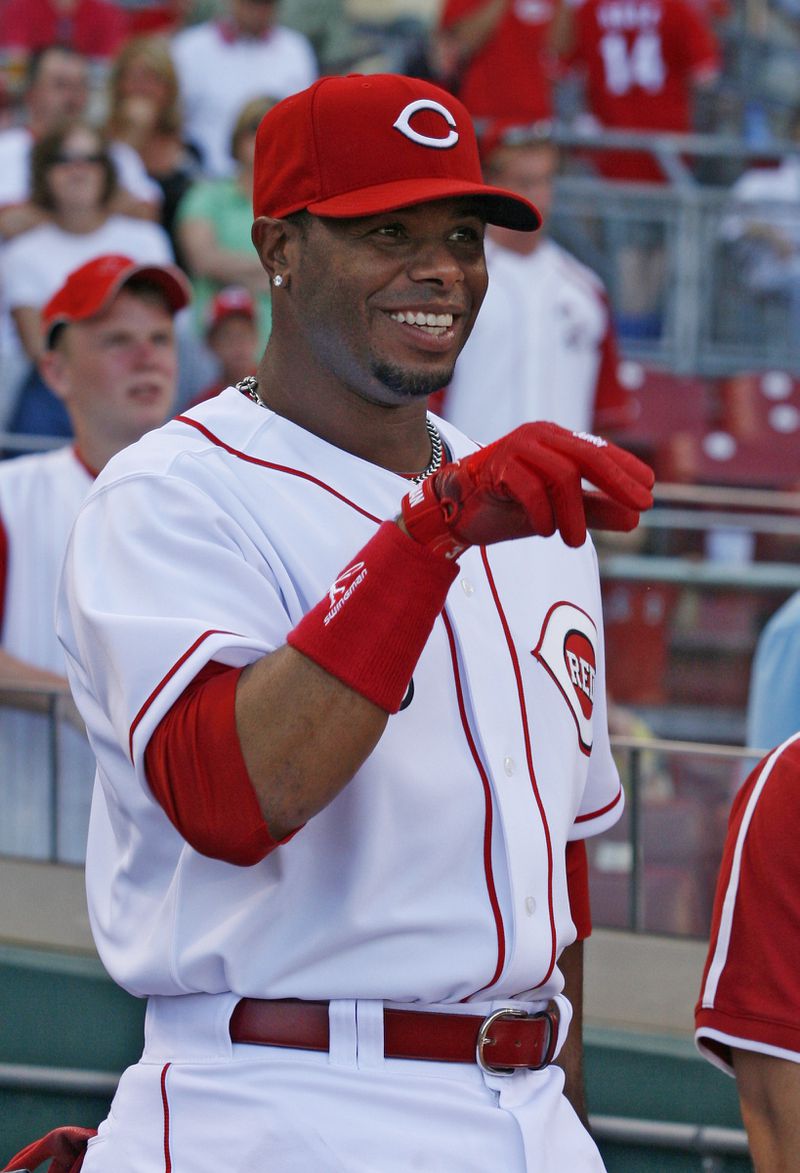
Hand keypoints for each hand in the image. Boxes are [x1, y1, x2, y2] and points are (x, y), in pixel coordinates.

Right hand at [400, 422, 653, 556]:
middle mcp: (539, 436)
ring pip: (562, 475)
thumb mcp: (559, 512)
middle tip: (641, 508)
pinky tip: (544, 532)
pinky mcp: (497, 465)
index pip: (599, 449)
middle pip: (588, 455)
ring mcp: (517, 447)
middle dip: (617, 483)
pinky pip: (531, 489)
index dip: (627, 468)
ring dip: (574, 514)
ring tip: (575, 542)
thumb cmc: (508, 506)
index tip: (650, 491)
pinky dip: (543, 515)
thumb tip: (635, 520)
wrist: (454, 512)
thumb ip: (594, 512)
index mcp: (555, 440)